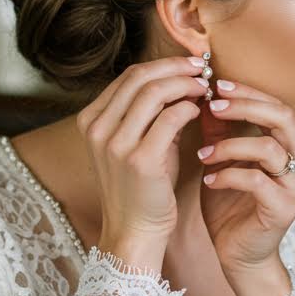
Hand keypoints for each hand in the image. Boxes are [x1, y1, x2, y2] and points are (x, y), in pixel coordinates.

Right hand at [76, 56, 206, 261]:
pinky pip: (170, 117)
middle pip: (139, 78)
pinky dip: (188, 107)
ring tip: (204, 87)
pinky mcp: (140, 160)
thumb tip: (180, 80)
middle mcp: (97, 129)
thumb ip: (150, 113)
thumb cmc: (142, 187)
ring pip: (154, 92)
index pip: (128, 77)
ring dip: (184, 84)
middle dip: (175, 67)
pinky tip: (198, 110)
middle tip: (200, 67)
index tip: (187, 64)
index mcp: (91, 121)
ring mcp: (115, 145)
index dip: (161, 65)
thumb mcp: (136, 143)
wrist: (135, 231)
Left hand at [197, 79, 294, 275]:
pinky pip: (256, 180)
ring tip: (203, 154)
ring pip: (268, 148)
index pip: (278, 107)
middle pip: (283, 119)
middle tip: (214, 105)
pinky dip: (228, 175)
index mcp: (292, 149)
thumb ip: (220, 133)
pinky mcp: (283, 209)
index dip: (249, 93)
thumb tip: (205, 96)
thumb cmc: (230, 207)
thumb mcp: (222, 162)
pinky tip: (209, 180)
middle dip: (246, 107)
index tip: (217, 86)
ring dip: (230, 146)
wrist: (238, 256)